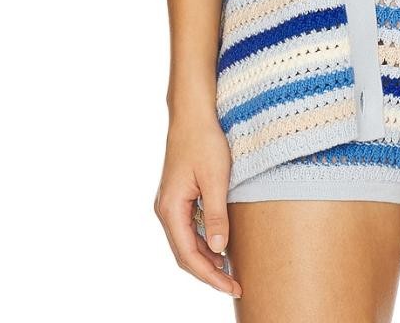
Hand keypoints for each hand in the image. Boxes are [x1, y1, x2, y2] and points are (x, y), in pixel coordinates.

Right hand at [154, 110, 241, 298]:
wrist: (192, 113)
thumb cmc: (204, 141)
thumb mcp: (216, 178)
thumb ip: (216, 215)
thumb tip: (219, 251)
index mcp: (170, 208)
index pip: (188, 255)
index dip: (210, 275)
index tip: (232, 286)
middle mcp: (165, 209)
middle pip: (184, 254)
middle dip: (208, 272)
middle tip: (234, 284)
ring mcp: (170, 203)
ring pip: (185, 242)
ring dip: (205, 259)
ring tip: (230, 271)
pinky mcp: (178, 196)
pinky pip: (187, 229)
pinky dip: (202, 242)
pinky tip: (220, 246)